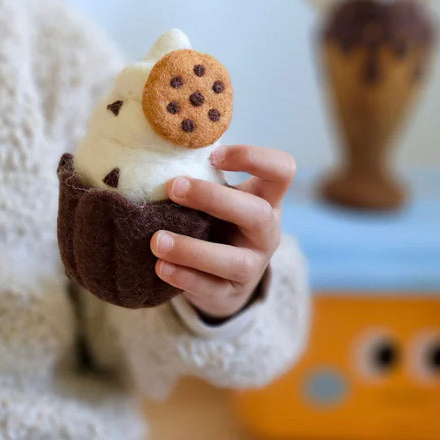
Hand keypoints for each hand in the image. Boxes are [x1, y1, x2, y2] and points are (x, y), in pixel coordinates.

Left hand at [150, 143, 295, 321]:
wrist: (224, 280)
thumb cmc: (218, 224)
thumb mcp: (221, 199)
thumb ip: (203, 176)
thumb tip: (157, 145)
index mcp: (267, 200)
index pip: (282, 170)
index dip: (254, 158)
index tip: (213, 156)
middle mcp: (266, 232)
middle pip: (257, 214)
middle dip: (214, 199)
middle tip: (173, 187)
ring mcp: (252, 266)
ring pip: (233, 260)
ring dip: (193, 249)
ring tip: (157, 240)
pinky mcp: (230, 294)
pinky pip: (210, 288)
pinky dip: (184, 277)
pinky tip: (161, 266)